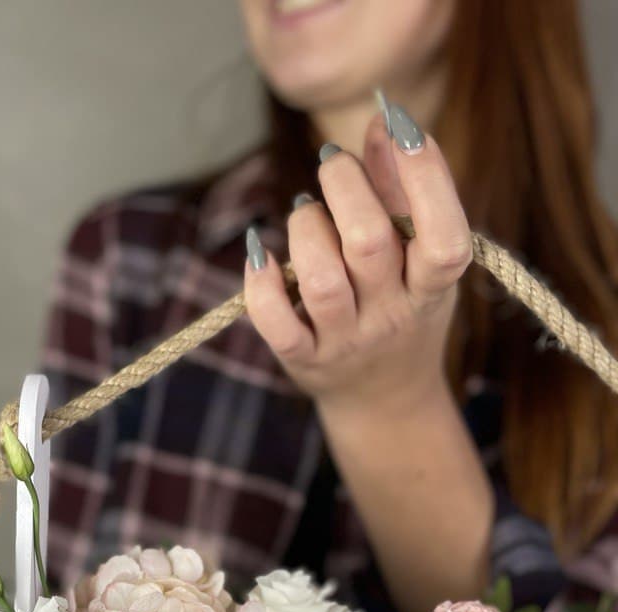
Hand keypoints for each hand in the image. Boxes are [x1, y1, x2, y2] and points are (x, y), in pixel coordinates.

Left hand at [243, 105, 472, 419]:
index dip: (427, 177)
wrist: (384, 399)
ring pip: (319, 278)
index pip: (443, 237)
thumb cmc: (404, 308)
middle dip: (344, 185)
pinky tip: (258, 253)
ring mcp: (347, 341)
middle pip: (368, 243)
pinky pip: (275, 322)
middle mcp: (392, 316)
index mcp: (432, 287)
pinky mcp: (304, 359)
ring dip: (306, 228)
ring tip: (306, 213)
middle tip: (332, 164)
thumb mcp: (420, 257)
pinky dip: (260, 282)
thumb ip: (403, 191)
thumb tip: (384, 121)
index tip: (403, 127)